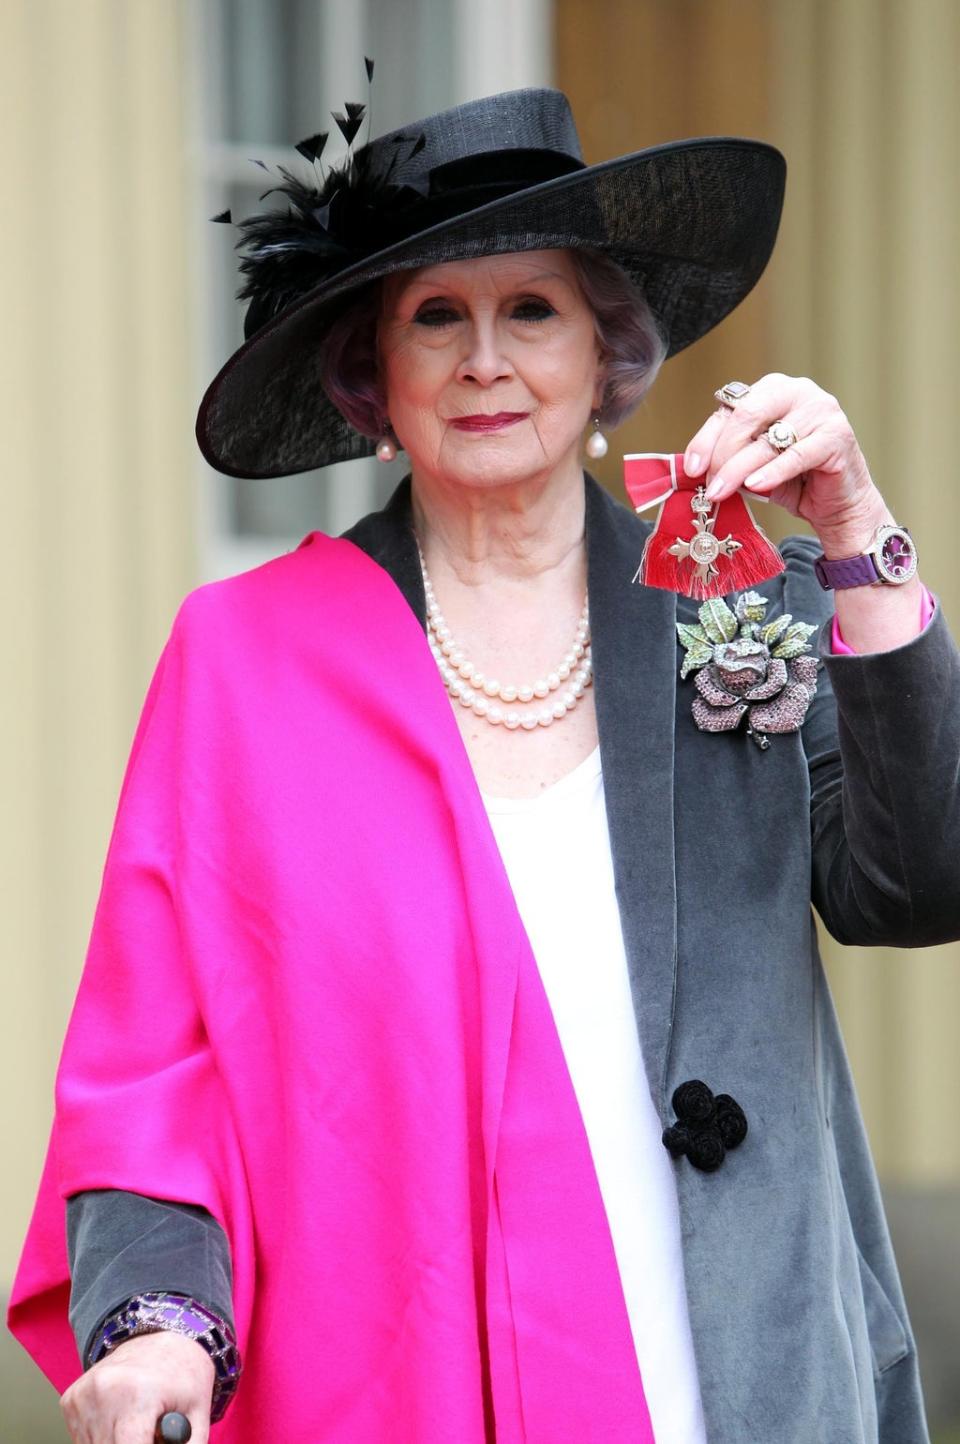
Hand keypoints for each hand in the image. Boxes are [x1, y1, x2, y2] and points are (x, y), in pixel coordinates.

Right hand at [60, 1331, 213, 1443]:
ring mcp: (84, 1394)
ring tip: (136, 1427)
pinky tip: (119, 1422)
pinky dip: (100, 1438)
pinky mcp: (71, 1398)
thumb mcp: (198, 1413)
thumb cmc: (182, 1374)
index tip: (152, 1442)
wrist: (163, 1336)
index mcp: (139, 1393)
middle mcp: (105, 1390)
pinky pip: (81, 1438)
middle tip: (147, 1434)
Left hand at [684, 373, 891, 557]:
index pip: (731, 409)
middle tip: (710, 485)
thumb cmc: (794, 481)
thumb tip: (695, 467)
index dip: (706, 439)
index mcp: (772, 390)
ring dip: (739, 469)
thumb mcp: (752, 467)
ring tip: (721, 492)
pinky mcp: (838, 436)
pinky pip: (797, 454)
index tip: (691, 468)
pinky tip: (755, 485)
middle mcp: (797, 391)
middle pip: (747, 414)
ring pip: (769, 438)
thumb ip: (729, 459)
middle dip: (722, 453)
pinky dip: (773, 471)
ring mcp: (821, 410)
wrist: (838, 504)